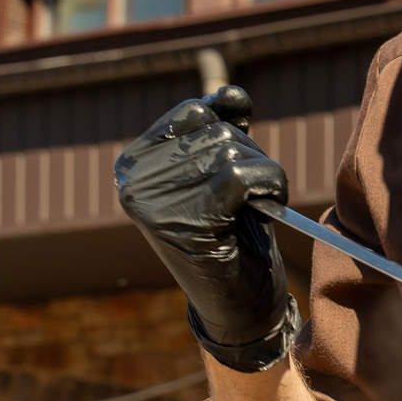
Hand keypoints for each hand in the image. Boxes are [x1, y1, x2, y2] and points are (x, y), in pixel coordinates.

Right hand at [114, 85, 296, 368]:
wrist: (237, 306)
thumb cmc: (232, 235)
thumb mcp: (219, 172)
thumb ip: (220, 128)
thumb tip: (230, 94)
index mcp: (133, 164)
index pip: (194, 112)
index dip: (231, 129)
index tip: (239, 169)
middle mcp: (134, 180)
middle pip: (216, 130)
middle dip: (250, 157)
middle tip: (250, 198)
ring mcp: (156, 202)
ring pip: (232, 150)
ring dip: (263, 174)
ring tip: (254, 207)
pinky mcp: (187, 221)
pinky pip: (241, 175)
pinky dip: (268, 185)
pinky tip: (266, 207)